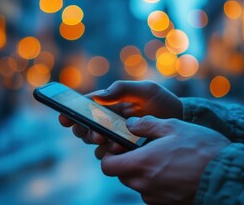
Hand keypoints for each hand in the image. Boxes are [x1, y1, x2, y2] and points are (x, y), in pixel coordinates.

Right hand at [59, 80, 182, 155]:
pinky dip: (106, 151)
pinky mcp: (120, 149)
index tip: (64, 116)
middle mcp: (107, 119)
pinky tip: (116, 147)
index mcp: (109, 102)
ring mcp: (112, 134)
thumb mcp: (145, 90)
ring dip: (94, 139)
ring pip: (90, 139)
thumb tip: (98, 97)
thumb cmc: (160, 101)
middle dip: (82, 128)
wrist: (178, 121)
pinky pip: (105, 153)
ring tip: (104, 138)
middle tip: (93, 131)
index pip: (84, 105)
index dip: (70, 110)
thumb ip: (123, 89)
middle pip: (82, 125)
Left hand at [101, 116, 230, 203]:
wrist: (228, 175)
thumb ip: (147, 125)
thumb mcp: (173, 127)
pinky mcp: (168, 204)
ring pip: (139, 185)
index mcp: (141, 164)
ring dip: (145, 173)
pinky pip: (154, 193)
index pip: (107, 166)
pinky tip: (174, 171)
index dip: (109, 156)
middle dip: (128, 163)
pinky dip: (158, 183)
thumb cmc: (201, 148)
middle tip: (144, 150)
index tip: (119, 148)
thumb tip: (131, 124)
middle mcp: (144, 185)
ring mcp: (156, 197)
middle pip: (123, 175)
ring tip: (164, 159)